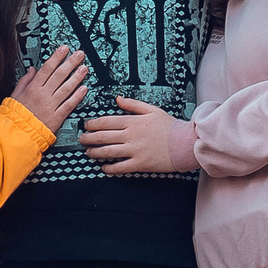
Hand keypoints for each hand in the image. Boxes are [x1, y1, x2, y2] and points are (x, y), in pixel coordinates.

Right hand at [11, 46, 90, 134]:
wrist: (18, 134)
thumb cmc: (16, 115)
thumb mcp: (15, 95)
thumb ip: (24, 81)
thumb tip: (32, 69)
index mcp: (32, 88)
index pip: (47, 68)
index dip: (57, 57)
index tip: (64, 49)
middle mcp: (43, 95)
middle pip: (59, 75)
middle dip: (70, 63)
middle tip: (79, 54)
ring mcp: (51, 106)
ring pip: (66, 88)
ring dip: (77, 77)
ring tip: (84, 68)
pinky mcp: (57, 117)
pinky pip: (69, 105)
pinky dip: (77, 96)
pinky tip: (84, 88)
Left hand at [79, 96, 194, 173]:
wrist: (185, 143)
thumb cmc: (170, 126)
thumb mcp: (152, 110)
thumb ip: (133, 104)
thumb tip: (117, 99)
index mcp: (133, 121)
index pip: (106, 122)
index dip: (93, 124)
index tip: (86, 126)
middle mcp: (131, 136)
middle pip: (103, 137)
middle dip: (88, 138)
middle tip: (82, 140)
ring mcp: (135, 151)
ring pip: (108, 152)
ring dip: (95, 152)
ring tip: (88, 152)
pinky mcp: (140, 164)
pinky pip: (120, 167)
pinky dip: (109, 168)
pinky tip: (104, 168)